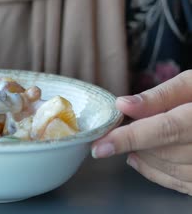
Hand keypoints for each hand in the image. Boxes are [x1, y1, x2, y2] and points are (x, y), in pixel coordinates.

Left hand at [91, 70, 191, 194]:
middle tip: (121, 127)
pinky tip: (139, 156)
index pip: (166, 130)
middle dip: (135, 141)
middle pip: (164, 151)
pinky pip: (178, 183)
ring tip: (132, 138)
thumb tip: (123, 105)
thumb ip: (160, 96)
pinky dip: (152, 170)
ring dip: (142, 155)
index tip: (101, 146)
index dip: (130, 138)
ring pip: (169, 169)